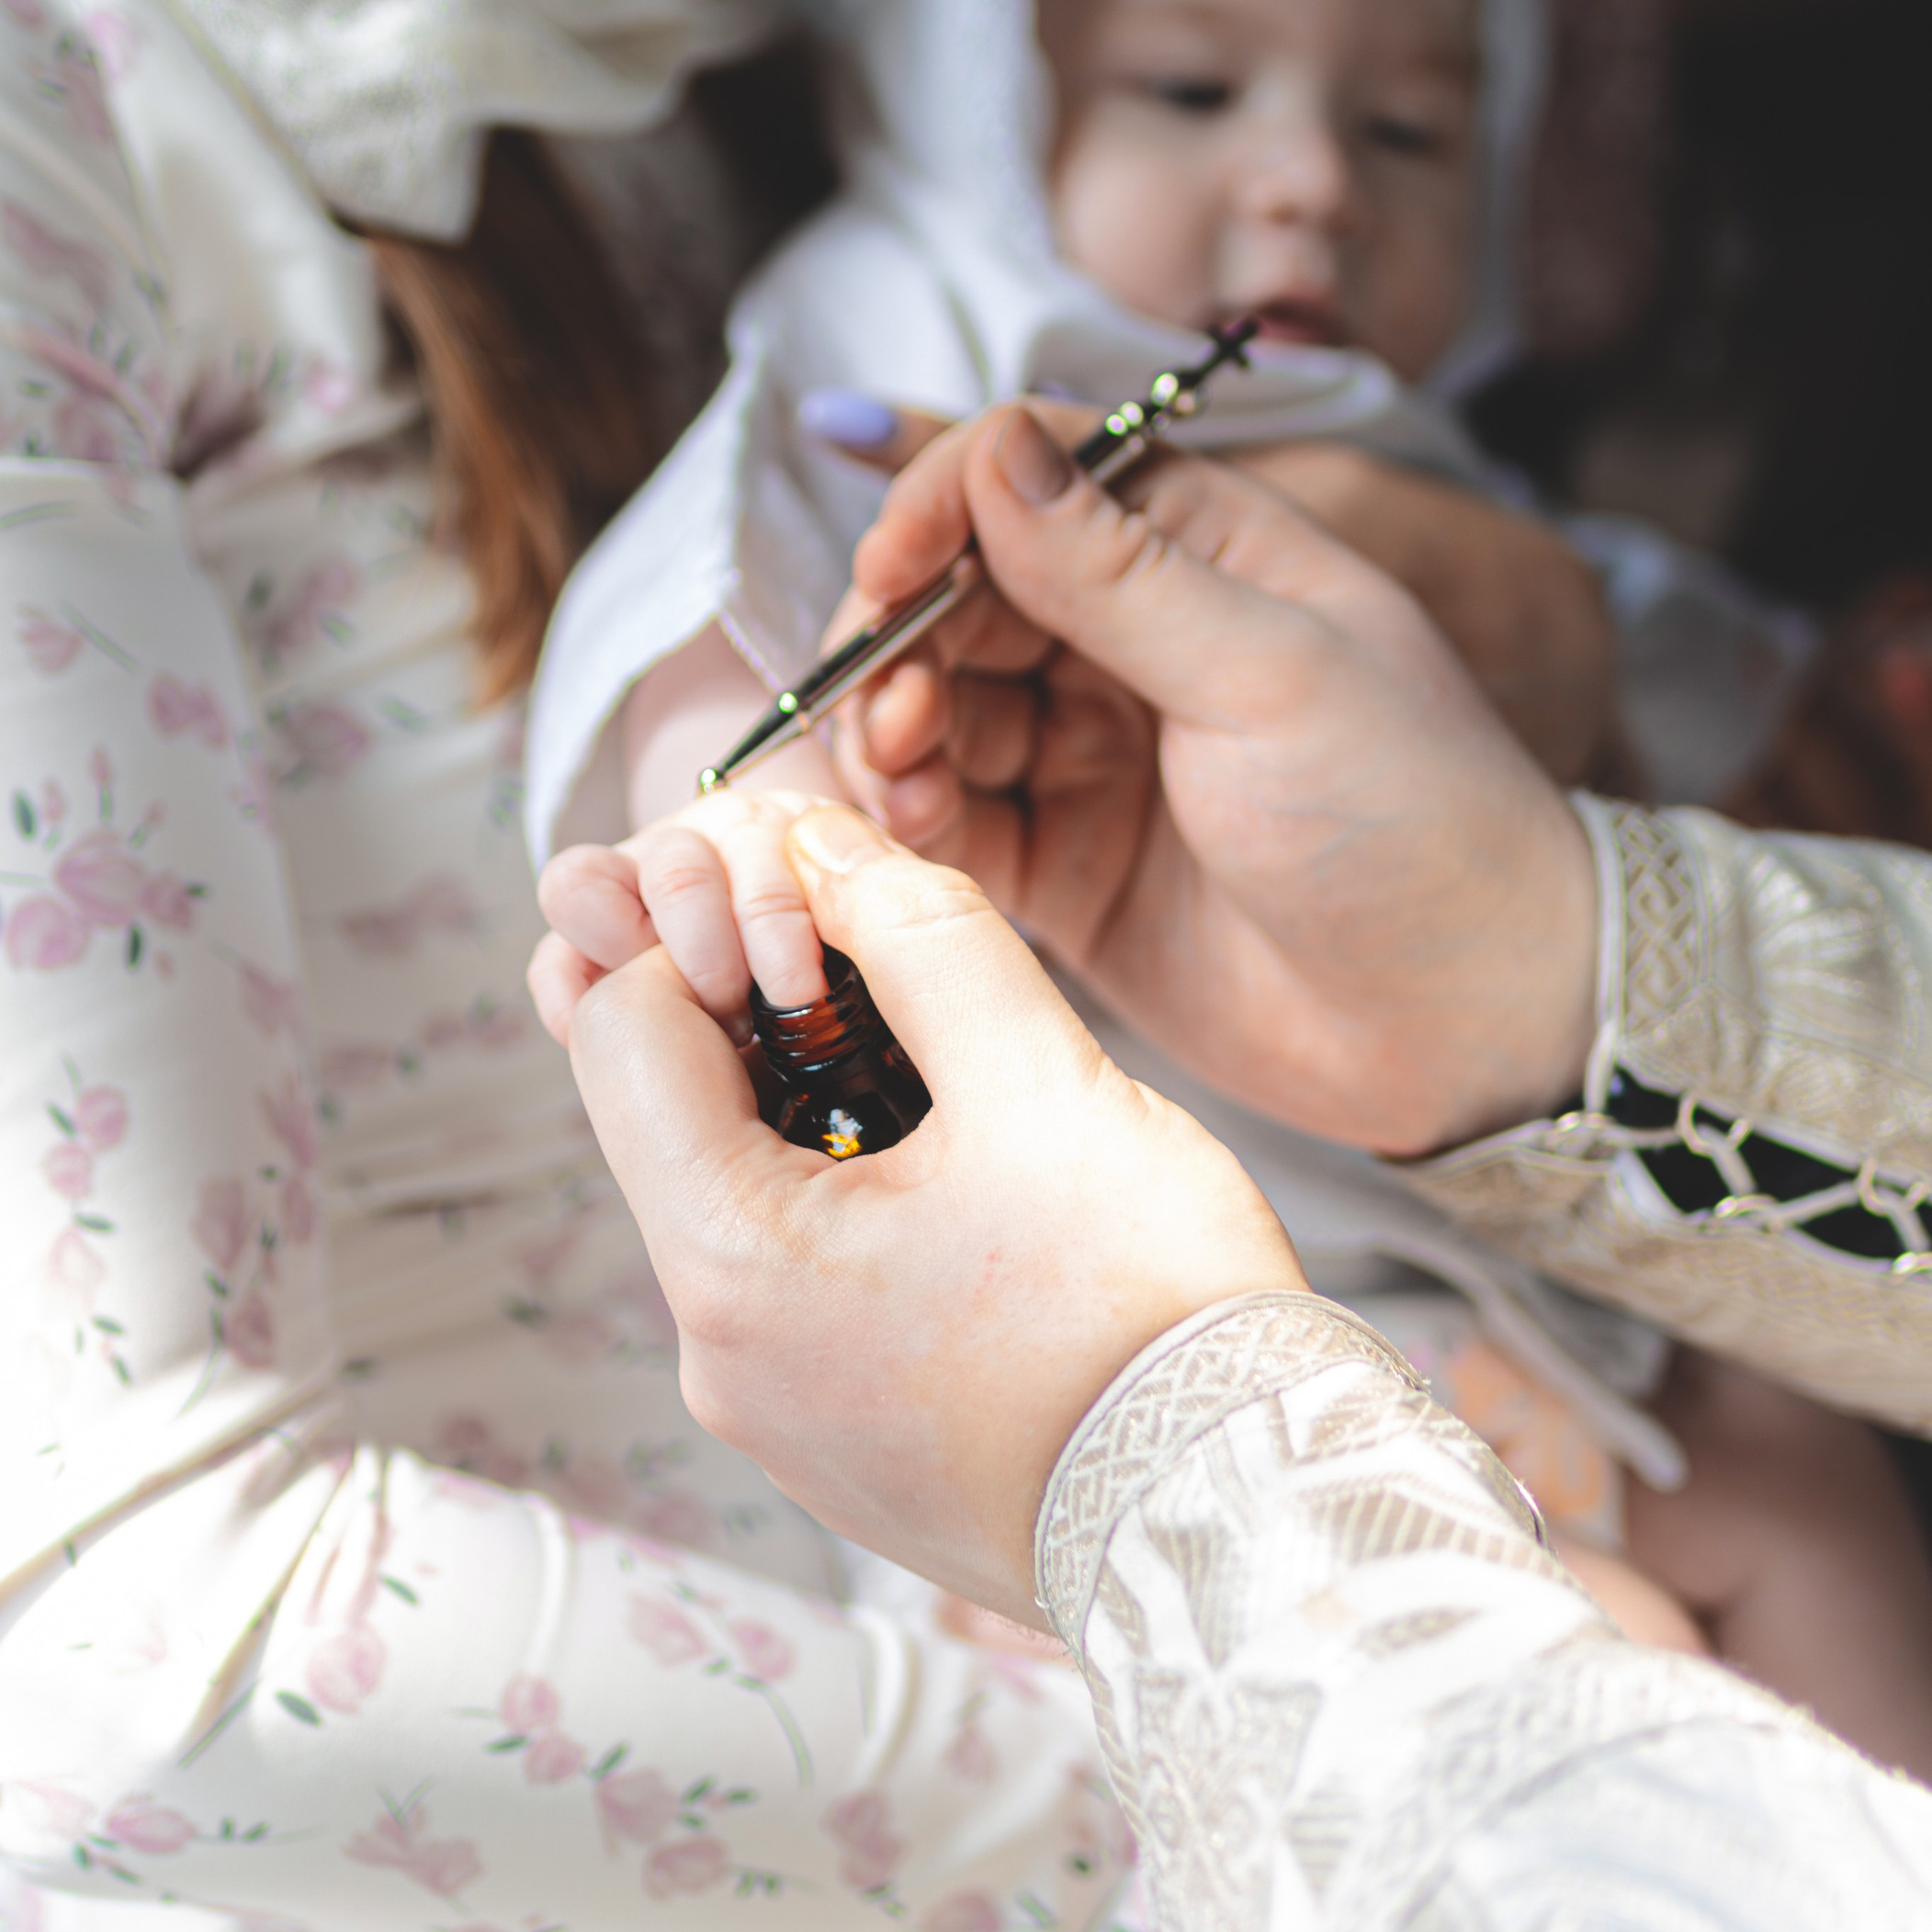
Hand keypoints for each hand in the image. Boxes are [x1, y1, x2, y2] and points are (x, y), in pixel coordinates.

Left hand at [538, 798, 1303, 1623]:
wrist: (1240, 1526)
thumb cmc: (1154, 1317)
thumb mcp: (1045, 1085)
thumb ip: (923, 935)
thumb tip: (826, 844)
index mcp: (731, 1264)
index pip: (620, 1030)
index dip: (697, 927)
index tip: (808, 905)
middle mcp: (716, 1356)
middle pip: (667, 1117)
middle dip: (748, 1009)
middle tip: (865, 967)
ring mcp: (772, 1413)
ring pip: (733, 1198)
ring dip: (801, 1105)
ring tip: (930, 1076)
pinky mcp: (832, 1443)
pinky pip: (787, 1283)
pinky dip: (834, 1199)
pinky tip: (947, 1182)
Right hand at [803, 396, 1621, 789]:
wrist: (1465, 1023)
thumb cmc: (1410, 818)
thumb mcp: (1270, 674)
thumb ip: (1120, 573)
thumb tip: (994, 446)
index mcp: (1202, 554)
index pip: (1035, 481)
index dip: (943, 508)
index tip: (888, 565)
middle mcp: (1135, 645)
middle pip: (966, 597)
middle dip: (905, 635)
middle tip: (888, 698)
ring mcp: (1094, 757)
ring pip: (943, 708)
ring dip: (898, 727)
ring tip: (901, 767)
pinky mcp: (1067, 864)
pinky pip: (955, 818)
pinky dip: (915, 814)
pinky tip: (913, 822)